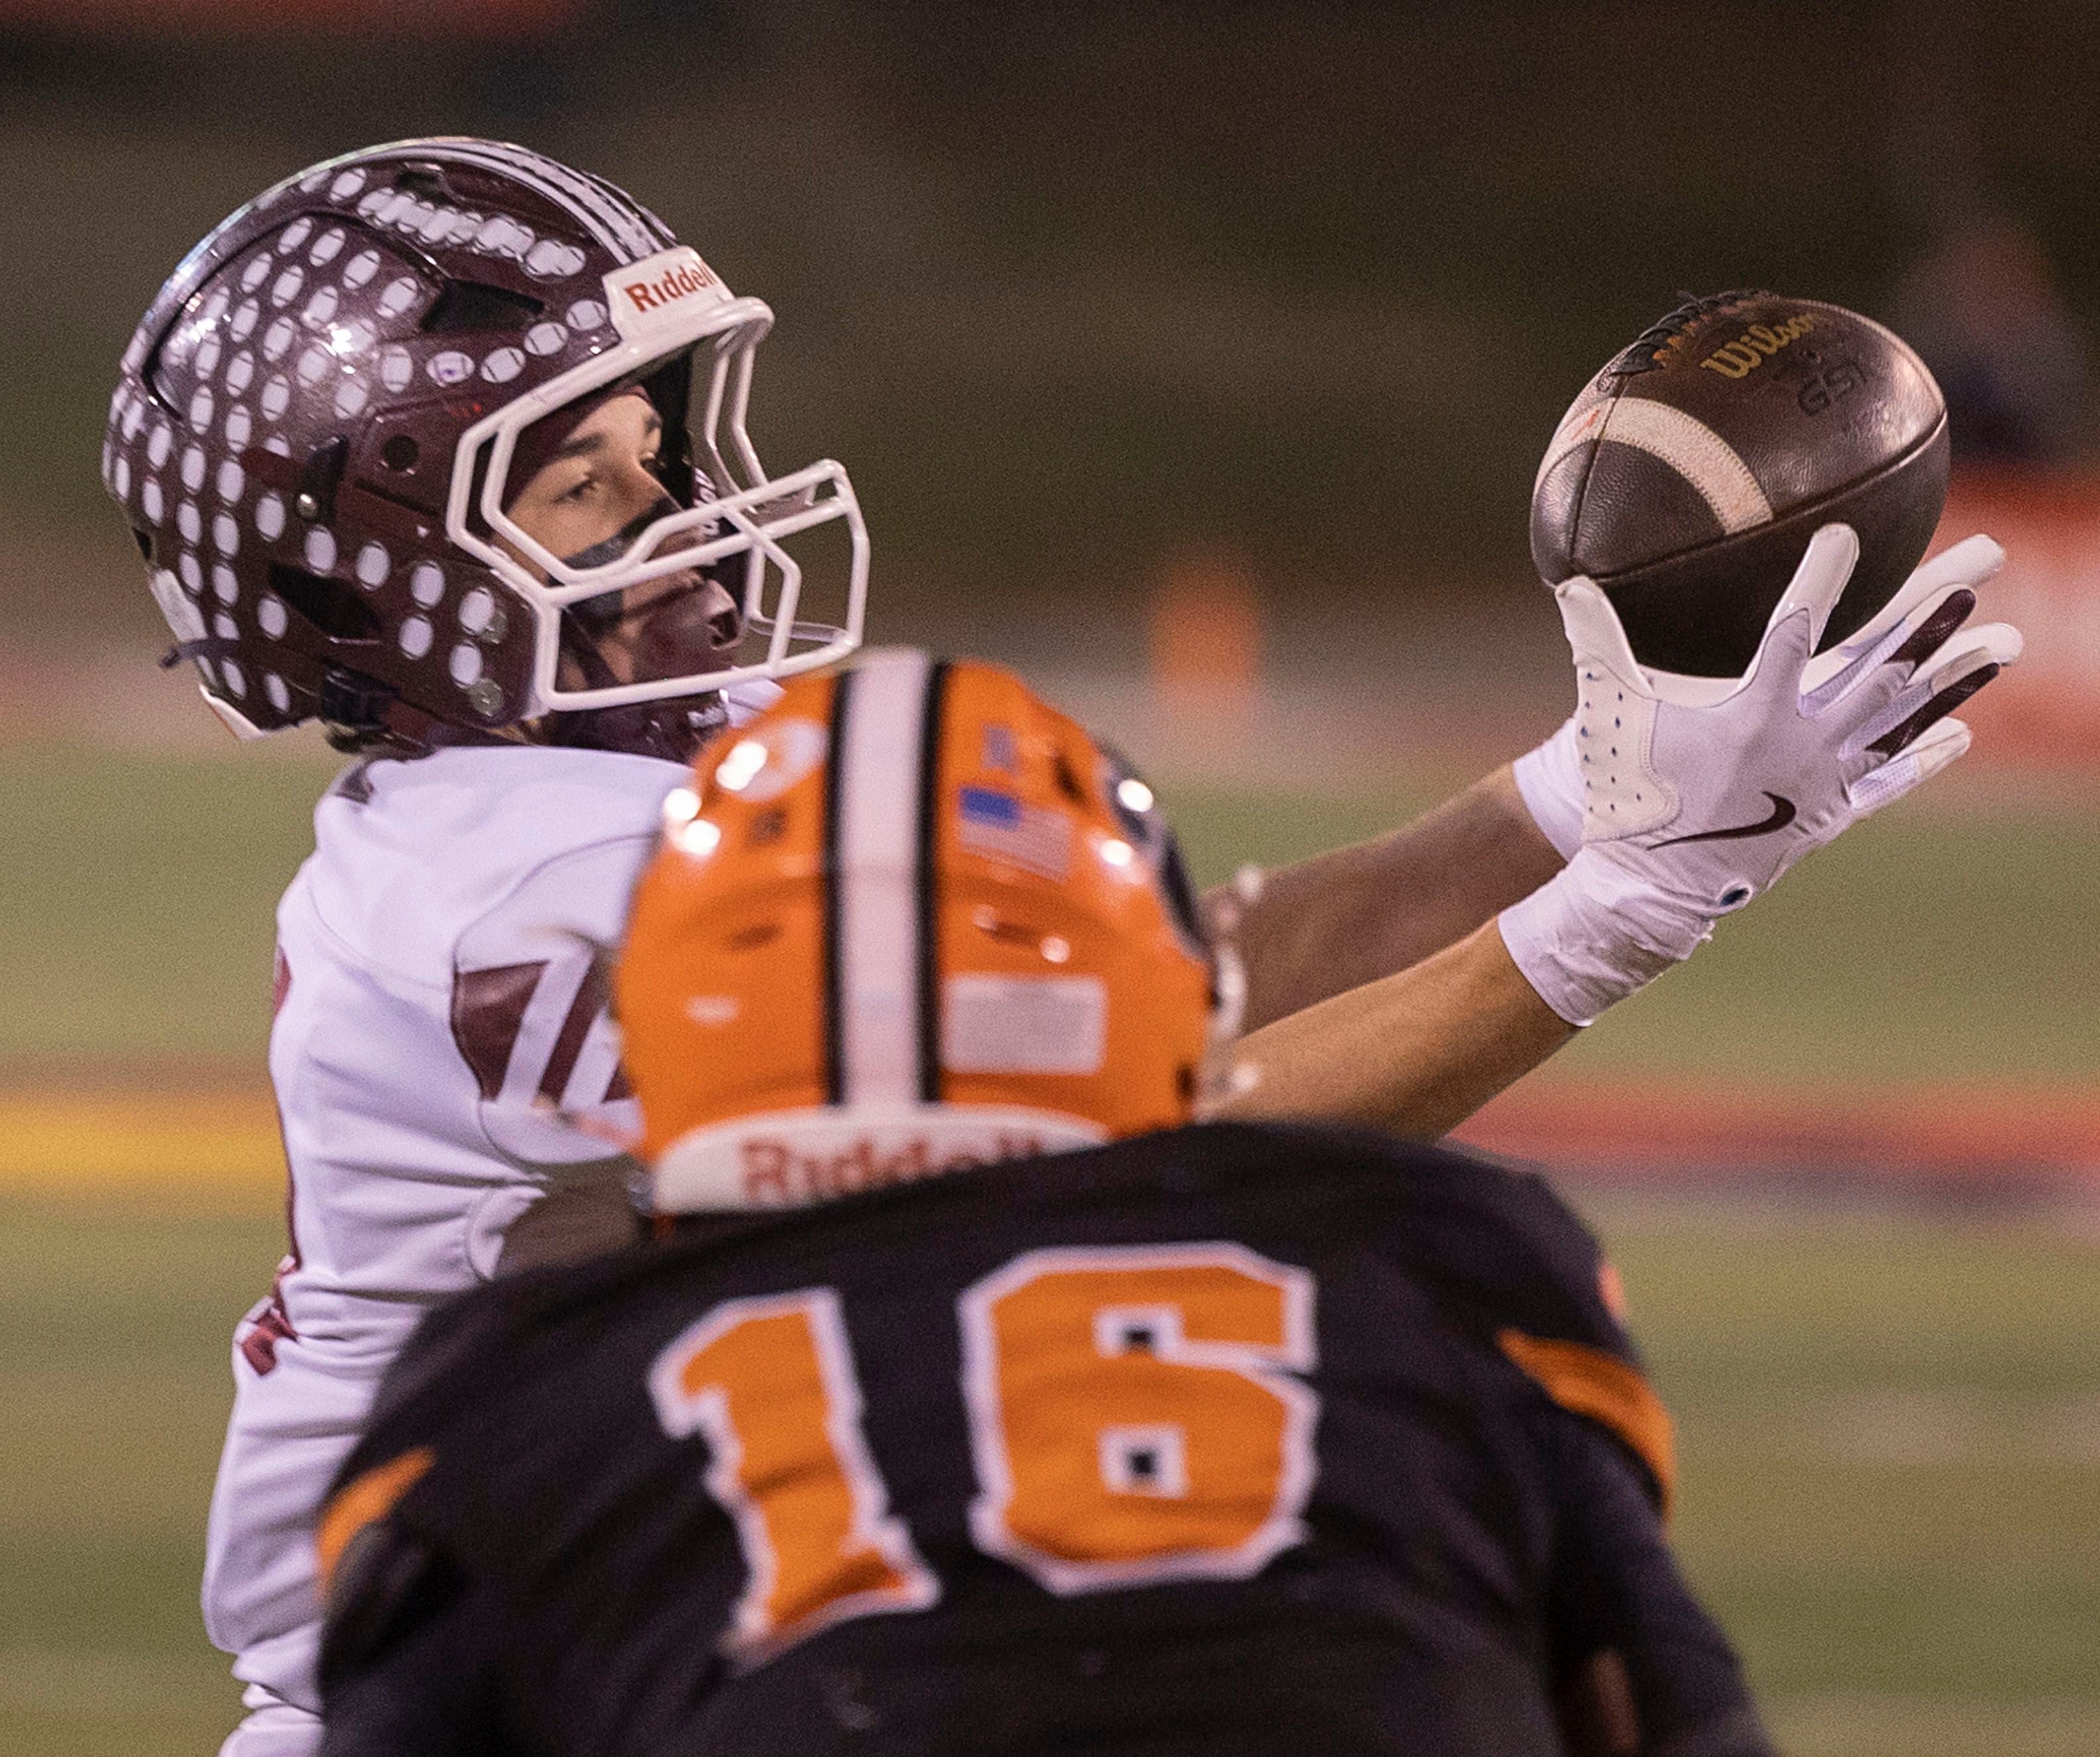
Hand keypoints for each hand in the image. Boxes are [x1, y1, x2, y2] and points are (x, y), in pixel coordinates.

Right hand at [1500, 525, 2019, 1023]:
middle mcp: (1802, 743)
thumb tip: (1570, 583)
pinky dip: (1924, 754)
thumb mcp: (1608, 715)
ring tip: (2006, 637)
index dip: (1820, 582)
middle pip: (1884, 663)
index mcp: (1751, 714)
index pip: (1794, 632)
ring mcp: (1822, 781)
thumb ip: (1596, 645)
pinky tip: (1961, 731)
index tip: (1846, 537)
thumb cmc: (1626, 796)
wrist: (1649, 891)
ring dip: (1956, 673)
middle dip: (1937, 606)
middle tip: (1985, 558)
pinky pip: (1888, 779)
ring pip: (1902, 716)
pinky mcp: (1827, 815)